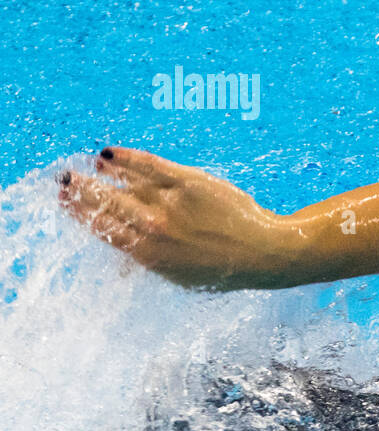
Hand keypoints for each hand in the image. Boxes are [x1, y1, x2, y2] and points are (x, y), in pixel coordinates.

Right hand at [58, 147, 301, 289]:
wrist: (264, 252)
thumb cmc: (221, 267)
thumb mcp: (178, 275)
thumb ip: (147, 263)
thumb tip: (118, 268)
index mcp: (147, 254)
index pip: (101, 228)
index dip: (78, 212)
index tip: (63, 201)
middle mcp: (154, 227)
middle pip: (104, 203)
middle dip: (80, 191)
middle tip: (64, 181)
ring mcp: (170, 203)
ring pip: (123, 182)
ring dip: (99, 173)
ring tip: (87, 166)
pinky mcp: (189, 182)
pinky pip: (149, 164)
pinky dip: (126, 158)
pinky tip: (109, 154)